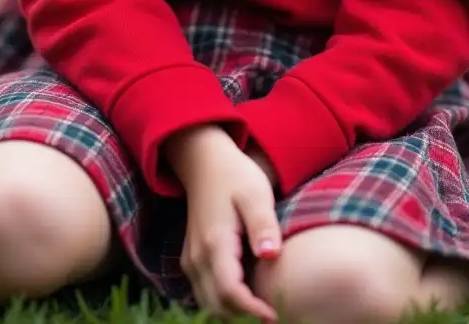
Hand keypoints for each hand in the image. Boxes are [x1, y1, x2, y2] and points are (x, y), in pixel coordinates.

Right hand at [165, 126, 281, 320]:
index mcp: (215, 243)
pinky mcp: (192, 260)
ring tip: (263, 308)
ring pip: (208, 304)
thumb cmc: (235, 175)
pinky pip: (205, 293)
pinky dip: (224, 303)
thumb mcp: (256, 193)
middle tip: (275, 313)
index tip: (277, 315)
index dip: (253, 310)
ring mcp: (191, 260)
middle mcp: (197, 257)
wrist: (204, 161)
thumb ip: (263, 225)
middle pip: (217, 306)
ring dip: (233, 313)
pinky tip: (248, 295)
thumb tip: (271, 256)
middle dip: (244, 317)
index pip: (230, 292)